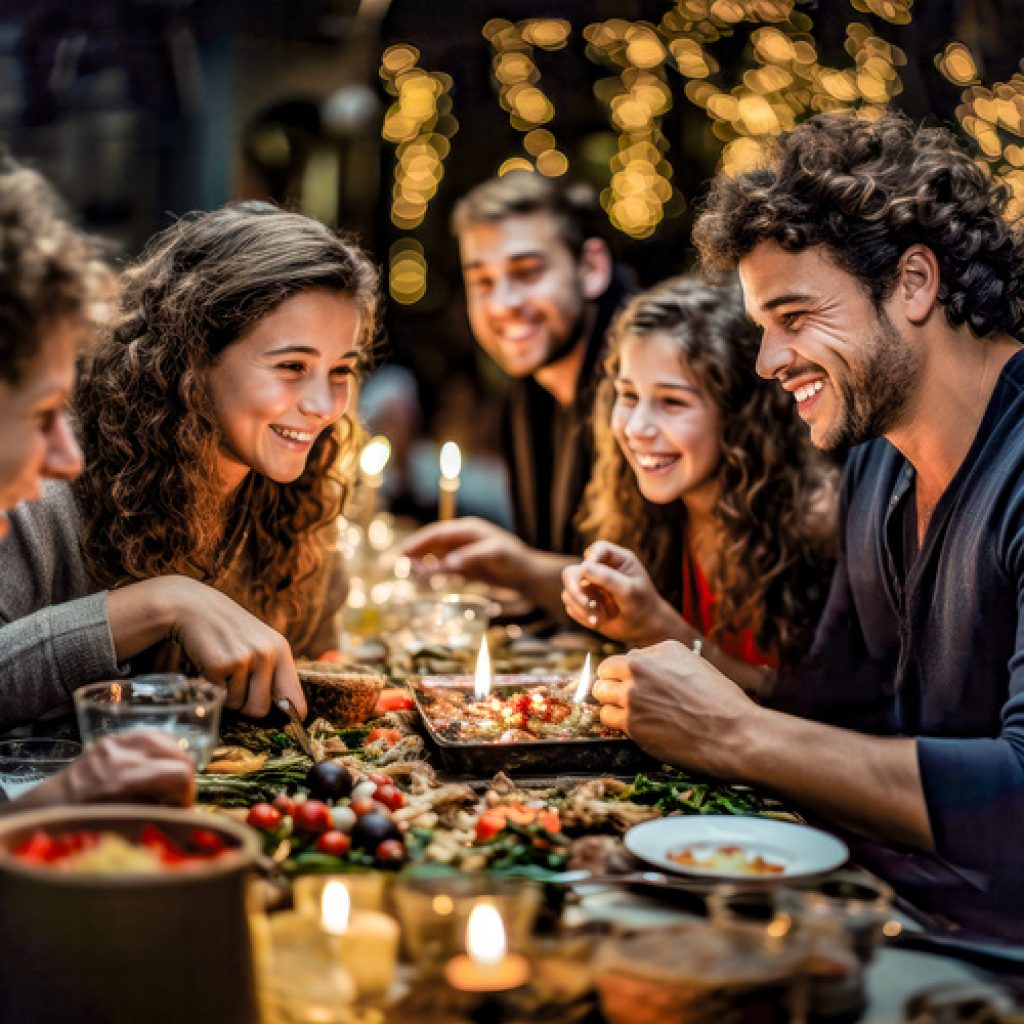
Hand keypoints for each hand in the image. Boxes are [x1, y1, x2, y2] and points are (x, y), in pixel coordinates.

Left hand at [5, 731, 194, 811]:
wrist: (46, 809)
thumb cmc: (81, 827)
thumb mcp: (121, 829)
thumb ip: (156, 818)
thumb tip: (187, 821)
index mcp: (123, 782)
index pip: (179, 774)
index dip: (188, 794)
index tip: (180, 809)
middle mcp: (122, 757)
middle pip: (178, 755)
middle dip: (184, 778)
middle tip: (175, 797)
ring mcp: (116, 743)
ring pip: (167, 740)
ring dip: (175, 760)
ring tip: (167, 779)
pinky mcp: (111, 738)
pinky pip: (149, 734)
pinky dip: (160, 748)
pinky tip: (158, 762)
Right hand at [109, 576, 306, 718]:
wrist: (195, 608)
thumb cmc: (229, 631)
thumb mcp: (260, 644)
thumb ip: (272, 672)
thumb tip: (288, 711)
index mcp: (281, 650)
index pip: (295, 698)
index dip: (290, 717)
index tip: (287, 725)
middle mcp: (267, 654)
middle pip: (261, 710)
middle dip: (246, 706)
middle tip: (236, 686)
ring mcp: (245, 659)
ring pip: (238, 705)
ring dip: (227, 695)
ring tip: (223, 669)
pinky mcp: (221, 665)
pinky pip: (219, 696)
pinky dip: (212, 687)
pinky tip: (210, 664)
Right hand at [402, 518, 528, 590]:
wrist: (528, 575)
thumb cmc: (514, 560)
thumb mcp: (494, 554)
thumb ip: (469, 557)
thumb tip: (445, 564)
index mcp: (468, 529)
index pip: (437, 534)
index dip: (419, 542)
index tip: (403, 553)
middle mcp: (462, 539)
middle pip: (432, 544)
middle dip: (414, 552)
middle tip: (396, 564)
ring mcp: (463, 552)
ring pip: (436, 556)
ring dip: (421, 564)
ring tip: (406, 573)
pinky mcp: (466, 567)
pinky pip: (444, 568)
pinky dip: (432, 573)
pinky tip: (423, 582)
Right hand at [562, 541, 682, 645]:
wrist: (643, 627)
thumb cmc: (641, 604)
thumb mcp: (628, 590)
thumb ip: (607, 577)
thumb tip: (583, 567)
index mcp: (616, 559)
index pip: (598, 549)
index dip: (591, 559)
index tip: (587, 573)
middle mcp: (600, 569)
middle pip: (573, 570)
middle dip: (575, 588)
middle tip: (586, 603)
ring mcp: (589, 585)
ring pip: (569, 589)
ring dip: (581, 606)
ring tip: (597, 619)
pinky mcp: (583, 600)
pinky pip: (570, 605)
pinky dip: (581, 615)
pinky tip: (596, 621)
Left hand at [592, 640, 758, 776]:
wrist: (735, 734)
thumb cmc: (724, 704)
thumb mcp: (698, 667)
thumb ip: (667, 665)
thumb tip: (647, 670)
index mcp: (663, 649)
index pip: (631, 657)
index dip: (632, 673)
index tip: (638, 684)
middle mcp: (644, 667)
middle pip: (608, 669)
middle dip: (613, 682)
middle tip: (623, 697)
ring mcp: (634, 694)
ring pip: (601, 692)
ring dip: (611, 701)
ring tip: (626, 711)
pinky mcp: (631, 722)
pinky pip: (607, 716)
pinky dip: (616, 721)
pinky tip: (632, 725)